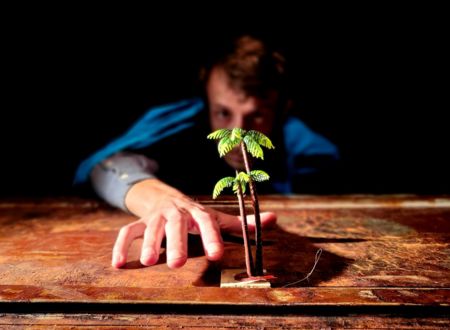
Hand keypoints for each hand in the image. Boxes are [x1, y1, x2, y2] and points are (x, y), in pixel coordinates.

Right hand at [111, 179, 276, 268]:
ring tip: (148, 262)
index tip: (217, 255)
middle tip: (176, 264)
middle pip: (175, 225)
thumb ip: (241, 223)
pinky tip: (119, 264)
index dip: (212, 237)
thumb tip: (274, 219)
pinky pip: (126, 231)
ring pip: (150, 227)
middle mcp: (176, 212)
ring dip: (147, 243)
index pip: (206, 222)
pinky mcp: (139, 222)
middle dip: (175, 243)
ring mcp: (156, 217)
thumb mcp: (217, 217)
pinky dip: (121, 246)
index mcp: (197, 212)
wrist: (166, 197)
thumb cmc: (196, 215)